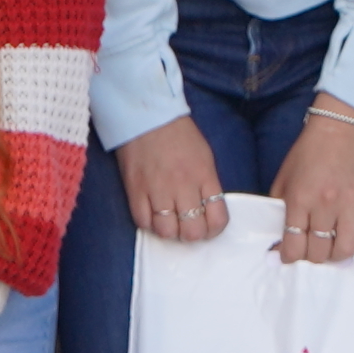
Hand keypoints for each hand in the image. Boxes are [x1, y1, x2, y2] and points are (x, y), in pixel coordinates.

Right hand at [116, 118, 229, 246]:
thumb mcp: (205, 156)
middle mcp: (183, 186)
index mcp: (204, 176)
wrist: (147, 117)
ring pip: (167, 232)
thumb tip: (208, 210)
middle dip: (192, 235)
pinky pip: (144, 222)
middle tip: (187, 226)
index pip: (218, 218)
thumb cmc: (179, 135)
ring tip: (169, 221)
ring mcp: (158, 190)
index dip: (214, 229)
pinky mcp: (135, 191)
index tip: (209, 227)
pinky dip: (149, 224)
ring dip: (170, 231)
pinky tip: (152, 214)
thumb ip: (207, 184)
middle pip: (192, 231)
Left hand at [276, 104, 353, 265]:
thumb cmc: (309, 152)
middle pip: (318, 252)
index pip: (294, 245)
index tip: (288, 255)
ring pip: (345, 250)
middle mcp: (326, 205)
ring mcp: (350, 205)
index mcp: (300, 199)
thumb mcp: (284, 178)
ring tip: (329, 249)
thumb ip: (279, 208)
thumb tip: (278, 237)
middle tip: (308, 250)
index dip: (288, 257)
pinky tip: (346, 236)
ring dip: (335, 256)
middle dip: (310, 257)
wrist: (342, 128)